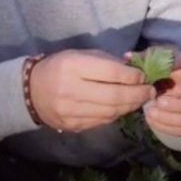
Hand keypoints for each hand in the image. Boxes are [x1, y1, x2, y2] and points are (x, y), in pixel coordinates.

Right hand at [29, 49, 157, 133]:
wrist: (30, 90)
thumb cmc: (59, 67)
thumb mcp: (79, 55)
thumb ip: (105, 61)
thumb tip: (134, 69)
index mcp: (72, 66)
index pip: (111, 73)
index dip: (132, 76)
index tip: (142, 76)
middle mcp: (71, 90)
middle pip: (114, 96)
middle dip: (137, 94)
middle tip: (150, 91)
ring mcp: (71, 111)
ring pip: (111, 112)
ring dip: (130, 106)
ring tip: (140, 99)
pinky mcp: (73, 125)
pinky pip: (102, 121)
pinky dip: (117, 114)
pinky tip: (122, 107)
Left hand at [130, 49, 180, 136]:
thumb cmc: (171, 64)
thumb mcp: (161, 54)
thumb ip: (147, 57)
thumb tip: (127, 57)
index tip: (170, 88)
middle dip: (178, 104)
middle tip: (157, 101)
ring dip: (170, 117)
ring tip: (150, 111)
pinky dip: (167, 127)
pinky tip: (151, 119)